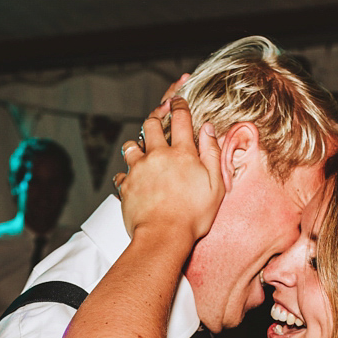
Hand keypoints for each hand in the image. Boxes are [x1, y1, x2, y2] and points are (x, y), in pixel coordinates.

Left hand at [116, 96, 223, 244]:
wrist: (164, 237)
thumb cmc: (193, 216)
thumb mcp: (216, 185)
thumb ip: (213, 154)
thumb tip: (208, 129)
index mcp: (182, 153)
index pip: (180, 118)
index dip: (179, 105)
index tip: (178, 100)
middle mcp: (158, 156)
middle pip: (151, 124)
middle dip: (155, 116)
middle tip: (158, 115)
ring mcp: (139, 169)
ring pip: (130, 145)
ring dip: (136, 144)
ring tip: (141, 149)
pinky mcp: (125, 185)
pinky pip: (121, 173)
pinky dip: (126, 174)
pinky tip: (131, 179)